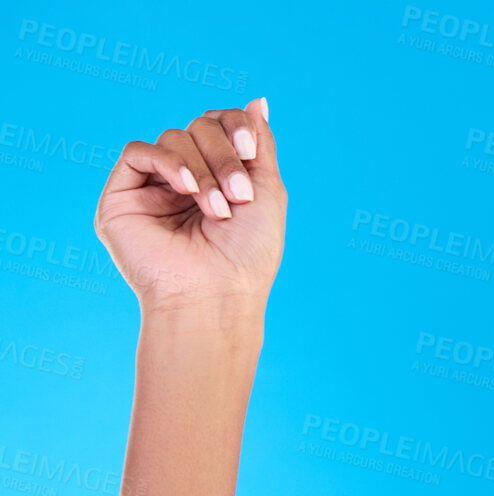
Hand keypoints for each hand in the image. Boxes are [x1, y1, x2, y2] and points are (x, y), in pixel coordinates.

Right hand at [94, 97, 284, 312]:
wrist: (217, 295)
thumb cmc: (248, 255)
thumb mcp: (268, 192)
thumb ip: (260, 144)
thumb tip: (259, 101)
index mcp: (219, 178)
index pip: (220, 126)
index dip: (234, 127)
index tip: (250, 150)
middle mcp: (185, 180)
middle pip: (198, 127)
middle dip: (223, 156)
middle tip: (238, 196)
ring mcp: (153, 187)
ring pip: (173, 137)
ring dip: (202, 170)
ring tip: (216, 210)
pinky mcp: (123, 196)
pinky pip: (139, 151)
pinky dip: (168, 162)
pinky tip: (186, 189)